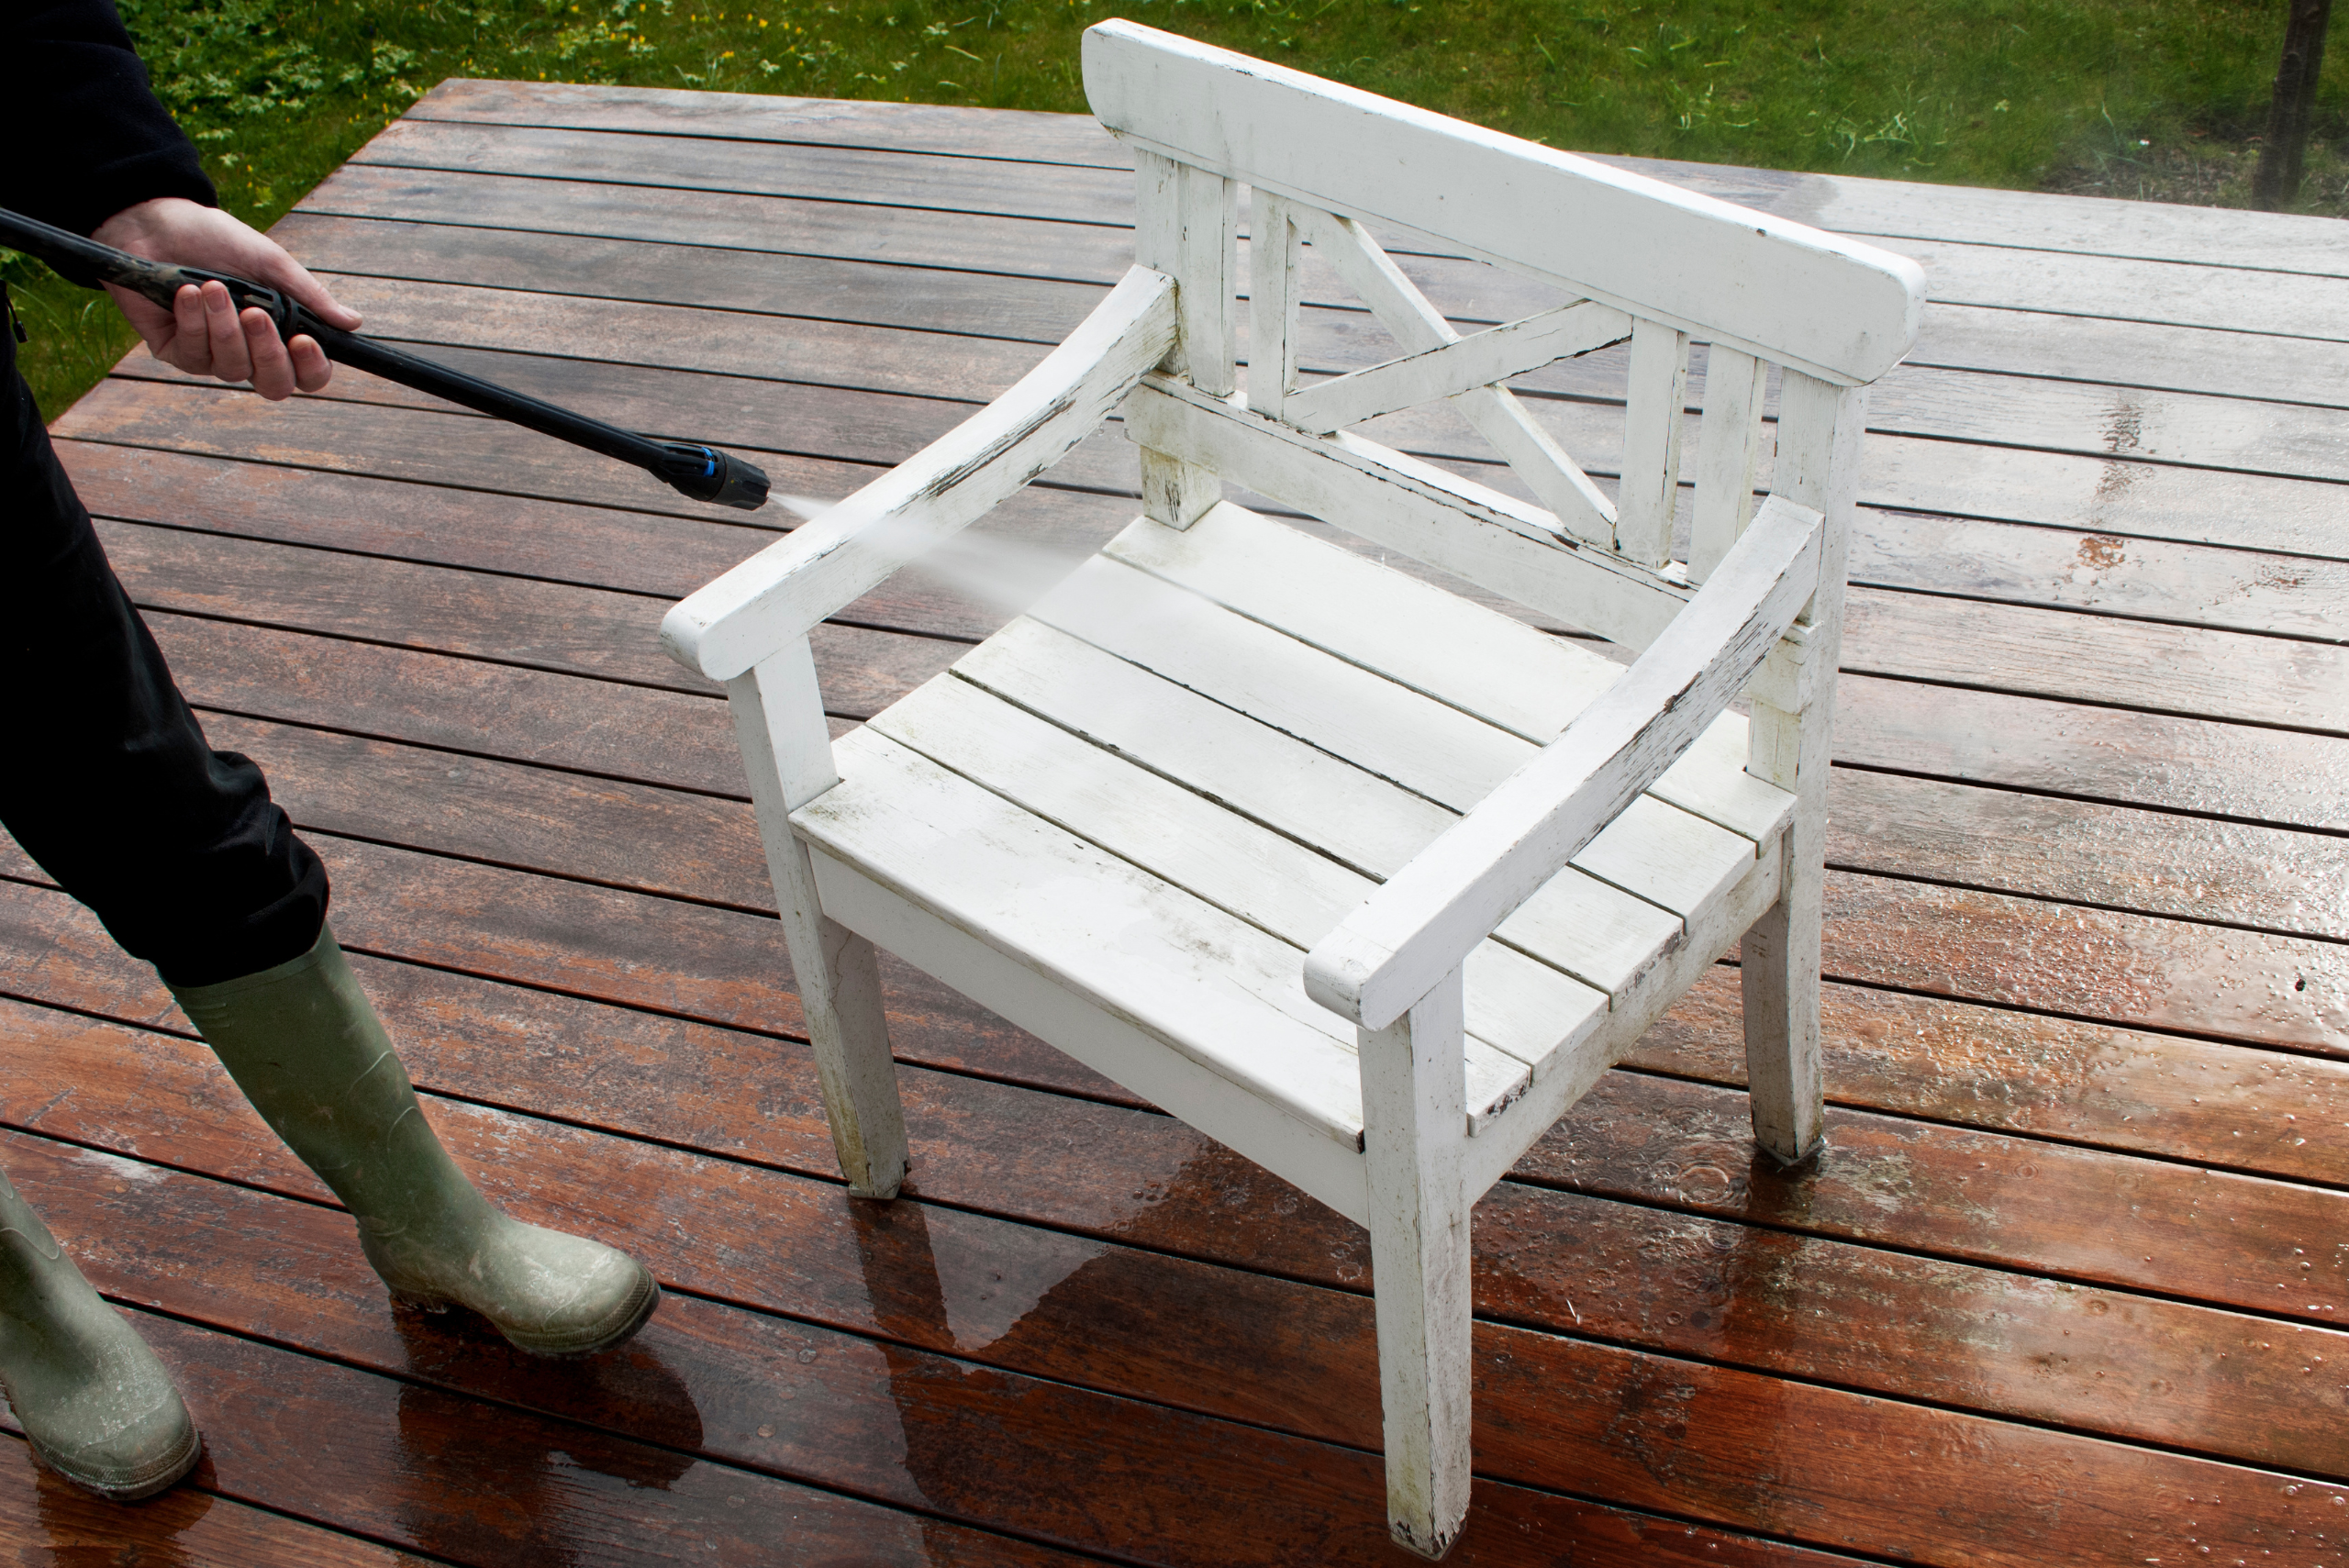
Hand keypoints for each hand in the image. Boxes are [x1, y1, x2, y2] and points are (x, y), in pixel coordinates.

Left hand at [90, 197, 362, 399]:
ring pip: (231, 368)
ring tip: (211, 286)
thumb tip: (353, 321)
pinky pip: (193, 354)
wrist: (153, 221)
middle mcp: (249, 351)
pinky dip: (192, 320)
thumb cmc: (214, 239)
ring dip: (222, 326)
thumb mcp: (269, 261)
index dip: (312, 368)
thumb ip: (308, 295)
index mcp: (280, 333)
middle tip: (254, 313)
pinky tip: (185, 292)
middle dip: (266, 352)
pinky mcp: (175, 351)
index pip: (308, 374)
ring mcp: (212, 355)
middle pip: (274, 385)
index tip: (304, 340)